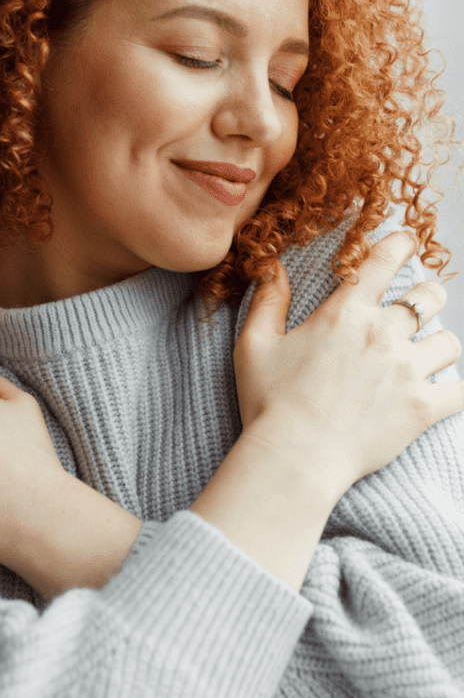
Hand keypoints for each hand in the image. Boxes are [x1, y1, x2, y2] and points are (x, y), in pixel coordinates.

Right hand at [234, 231, 463, 494]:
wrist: (294, 456)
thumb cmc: (270, 403)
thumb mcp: (255, 346)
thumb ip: (267, 302)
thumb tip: (273, 267)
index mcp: (344, 313)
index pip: (385, 260)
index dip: (402, 243)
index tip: (409, 241)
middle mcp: (382, 333)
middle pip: (430, 297)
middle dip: (429, 297)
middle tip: (419, 309)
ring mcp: (407, 371)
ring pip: (449, 343)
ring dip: (439, 347)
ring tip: (427, 358)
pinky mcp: (422, 408)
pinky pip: (462, 391)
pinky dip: (459, 391)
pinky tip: (452, 392)